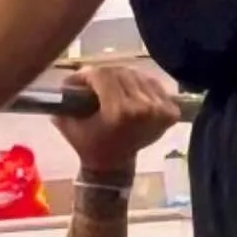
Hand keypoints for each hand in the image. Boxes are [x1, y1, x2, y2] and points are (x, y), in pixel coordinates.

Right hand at [68, 55, 182, 176]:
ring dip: (121, 78)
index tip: (79, 81)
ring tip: (110, 88)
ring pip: (137, 75)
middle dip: (102, 76)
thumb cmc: (90, 145)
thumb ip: (65, 100)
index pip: (103, 75)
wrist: (116, 164)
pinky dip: (139, 84)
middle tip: (92, 83)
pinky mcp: (171, 111)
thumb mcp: (70, 125)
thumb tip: (66, 80)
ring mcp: (160, 109)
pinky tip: (129, 92)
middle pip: (120, 72)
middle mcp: (143, 108)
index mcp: (119, 111)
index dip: (87, 75)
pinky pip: (152, 83)